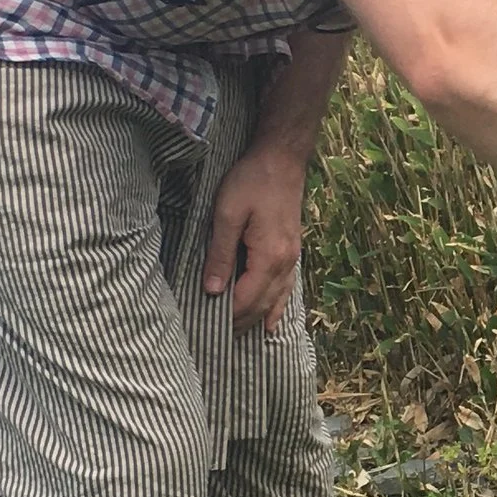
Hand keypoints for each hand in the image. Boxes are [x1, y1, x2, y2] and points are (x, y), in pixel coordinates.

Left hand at [203, 141, 308, 333]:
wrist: (282, 158)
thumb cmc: (252, 181)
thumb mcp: (227, 214)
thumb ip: (220, 254)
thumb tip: (212, 290)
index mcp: (269, 258)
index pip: (245, 300)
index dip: (226, 316)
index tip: (204, 327)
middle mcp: (285, 264)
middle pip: (262, 306)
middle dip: (240, 324)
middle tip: (215, 339)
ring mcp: (292, 258)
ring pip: (275, 301)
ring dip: (257, 320)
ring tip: (238, 336)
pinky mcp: (292, 251)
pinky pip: (286, 289)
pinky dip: (277, 308)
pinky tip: (271, 322)